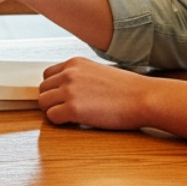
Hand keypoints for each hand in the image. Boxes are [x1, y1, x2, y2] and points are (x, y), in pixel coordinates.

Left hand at [37, 57, 157, 129]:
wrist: (144, 98)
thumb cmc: (128, 89)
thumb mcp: (98, 72)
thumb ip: (80, 77)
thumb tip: (65, 89)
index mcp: (75, 63)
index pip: (47, 75)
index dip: (54, 89)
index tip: (63, 98)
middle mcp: (69, 74)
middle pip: (42, 90)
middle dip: (52, 101)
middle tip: (67, 110)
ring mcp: (69, 90)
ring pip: (43, 103)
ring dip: (55, 111)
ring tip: (72, 116)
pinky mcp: (73, 108)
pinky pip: (52, 117)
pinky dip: (61, 122)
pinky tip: (76, 122)